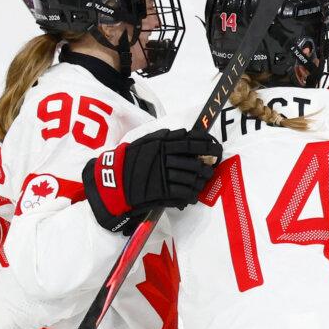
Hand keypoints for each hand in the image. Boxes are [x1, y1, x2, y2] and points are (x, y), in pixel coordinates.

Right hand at [84, 128, 221, 231]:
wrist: (112, 181)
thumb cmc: (130, 160)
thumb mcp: (146, 142)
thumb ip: (165, 137)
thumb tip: (185, 133)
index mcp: (162, 144)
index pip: (191, 142)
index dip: (207, 144)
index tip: (215, 147)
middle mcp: (165, 158)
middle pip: (195, 162)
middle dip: (208, 166)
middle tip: (212, 168)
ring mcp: (164, 175)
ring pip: (191, 178)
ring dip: (201, 181)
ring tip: (203, 182)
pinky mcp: (162, 192)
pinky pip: (183, 193)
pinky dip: (191, 195)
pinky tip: (192, 195)